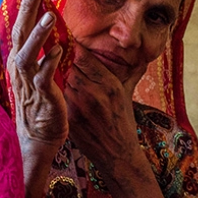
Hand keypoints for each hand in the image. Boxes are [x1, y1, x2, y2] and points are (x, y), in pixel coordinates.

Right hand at [7, 0, 66, 150]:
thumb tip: (51, 25)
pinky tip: (59, 49)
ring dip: (38, 35)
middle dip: (27, 10)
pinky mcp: (41, 97)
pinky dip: (49, 62)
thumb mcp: (38, 71)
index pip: (20, 28)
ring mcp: (28, 83)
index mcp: (19, 60)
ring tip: (49, 16)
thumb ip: (43, 50)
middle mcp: (19, 68)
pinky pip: (43, 77)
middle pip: (19, 33)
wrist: (38, 137)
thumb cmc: (40, 102)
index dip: (26, 6)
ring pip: (27, 54)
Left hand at [64, 45, 144, 175]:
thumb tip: (140, 55)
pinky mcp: (68, 117)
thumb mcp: (127, 94)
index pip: (83, 56)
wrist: (118, 155)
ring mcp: (79, 105)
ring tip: (60, 74)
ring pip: (62, 80)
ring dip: (61, 77)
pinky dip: (58, 92)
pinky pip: (59, 97)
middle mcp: (93, 92)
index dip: (73, 47)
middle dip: (65, 61)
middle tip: (59, 55)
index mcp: (109, 83)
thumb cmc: (123, 122)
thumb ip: (130, 72)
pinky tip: (58, 92)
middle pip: (69, 66)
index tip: (68, 41)